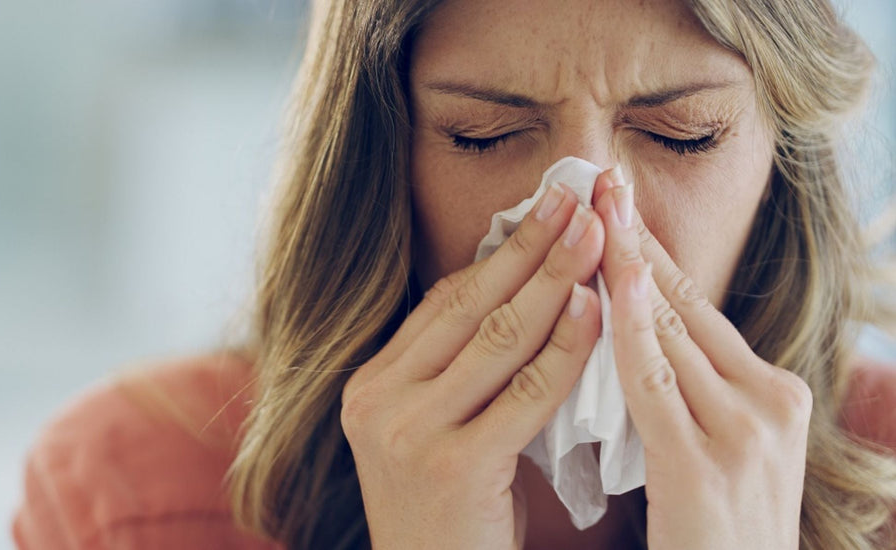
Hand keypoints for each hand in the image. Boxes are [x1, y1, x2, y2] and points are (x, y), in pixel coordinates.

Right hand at [341, 184, 602, 548]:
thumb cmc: (452, 516)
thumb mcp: (438, 432)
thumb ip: (462, 372)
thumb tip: (522, 291)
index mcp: (371, 385)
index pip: (444, 303)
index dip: (499, 252)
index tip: (544, 209)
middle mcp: (378, 401)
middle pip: (470, 306)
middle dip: (530, 247)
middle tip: (577, 198)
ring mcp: (407, 432)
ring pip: (498, 339)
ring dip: (556, 281)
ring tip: (597, 236)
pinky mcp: (451, 466)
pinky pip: (524, 394)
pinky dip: (565, 349)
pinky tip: (598, 311)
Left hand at [593, 169, 810, 549]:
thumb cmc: (712, 534)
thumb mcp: (714, 447)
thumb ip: (684, 391)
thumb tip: (632, 328)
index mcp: (773, 394)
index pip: (699, 307)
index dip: (653, 252)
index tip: (618, 204)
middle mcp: (769, 402)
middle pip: (686, 303)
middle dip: (636, 239)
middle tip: (600, 181)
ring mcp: (743, 432)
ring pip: (670, 330)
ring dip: (624, 265)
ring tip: (592, 209)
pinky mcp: (704, 465)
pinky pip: (652, 383)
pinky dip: (626, 329)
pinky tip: (601, 284)